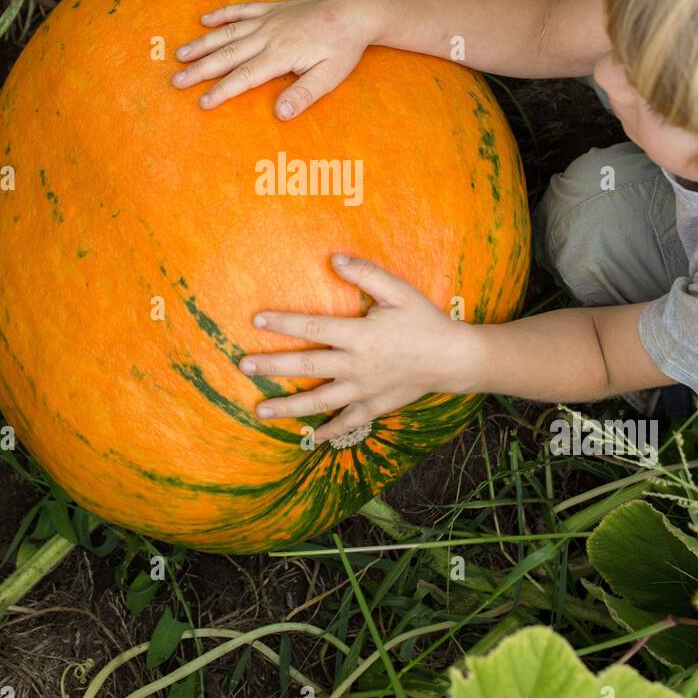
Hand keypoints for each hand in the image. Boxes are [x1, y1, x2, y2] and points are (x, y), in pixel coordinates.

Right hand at [171, 0, 389, 119]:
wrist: (354, 11)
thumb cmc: (344, 48)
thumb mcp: (331, 76)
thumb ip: (305, 94)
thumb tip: (281, 114)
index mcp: (281, 54)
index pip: (245, 76)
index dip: (222, 90)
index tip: (202, 103)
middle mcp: (268, 34)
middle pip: (227, 55)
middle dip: (200, 69)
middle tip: (176, 82)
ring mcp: (268, 18)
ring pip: (228, 32)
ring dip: (202, 43)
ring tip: (179, 54)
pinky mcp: (272, 8)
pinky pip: (241, 9)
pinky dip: (222, 14)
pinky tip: (204, 19)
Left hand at [239, 254, 480, 443]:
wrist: (453, 359)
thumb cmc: (424, 320)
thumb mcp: (398, 291)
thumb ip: (366, 274)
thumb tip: (334, 258)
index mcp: (359, 335)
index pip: (313, 326)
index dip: (283, 322)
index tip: (256, 320)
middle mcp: (357, 365)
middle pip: (306, 365)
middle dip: (272, 366)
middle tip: (243, 367)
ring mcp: (364, 390)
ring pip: (320, 401)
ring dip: (289, 407)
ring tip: (261, 410)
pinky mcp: (375, 406)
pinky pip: (348, 422)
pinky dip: (329, 432)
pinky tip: (310, 439)